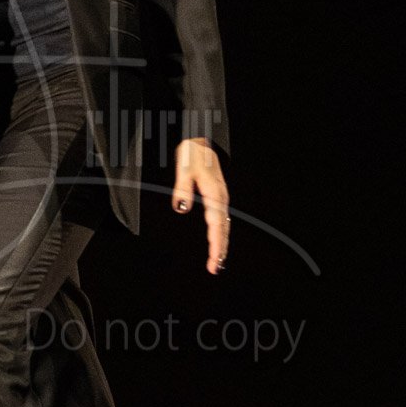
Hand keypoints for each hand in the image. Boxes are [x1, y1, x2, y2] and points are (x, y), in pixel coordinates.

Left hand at [172, 137, 229, 274]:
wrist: (201, 139)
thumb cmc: (193, 153)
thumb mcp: (184, 168)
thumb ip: (182, 189)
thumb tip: (181, 207)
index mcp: (215, 194)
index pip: (217, 225)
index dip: (216, 245)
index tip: (214, 260)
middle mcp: (221, 198)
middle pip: (223, 229)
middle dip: (220, 249)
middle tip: (215, 267)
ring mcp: (220, 198)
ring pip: (224, 225)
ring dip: (221, 243)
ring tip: (217, 261)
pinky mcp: (217, 196)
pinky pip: (221, 219)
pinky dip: (220, 233)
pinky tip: (218, 240)